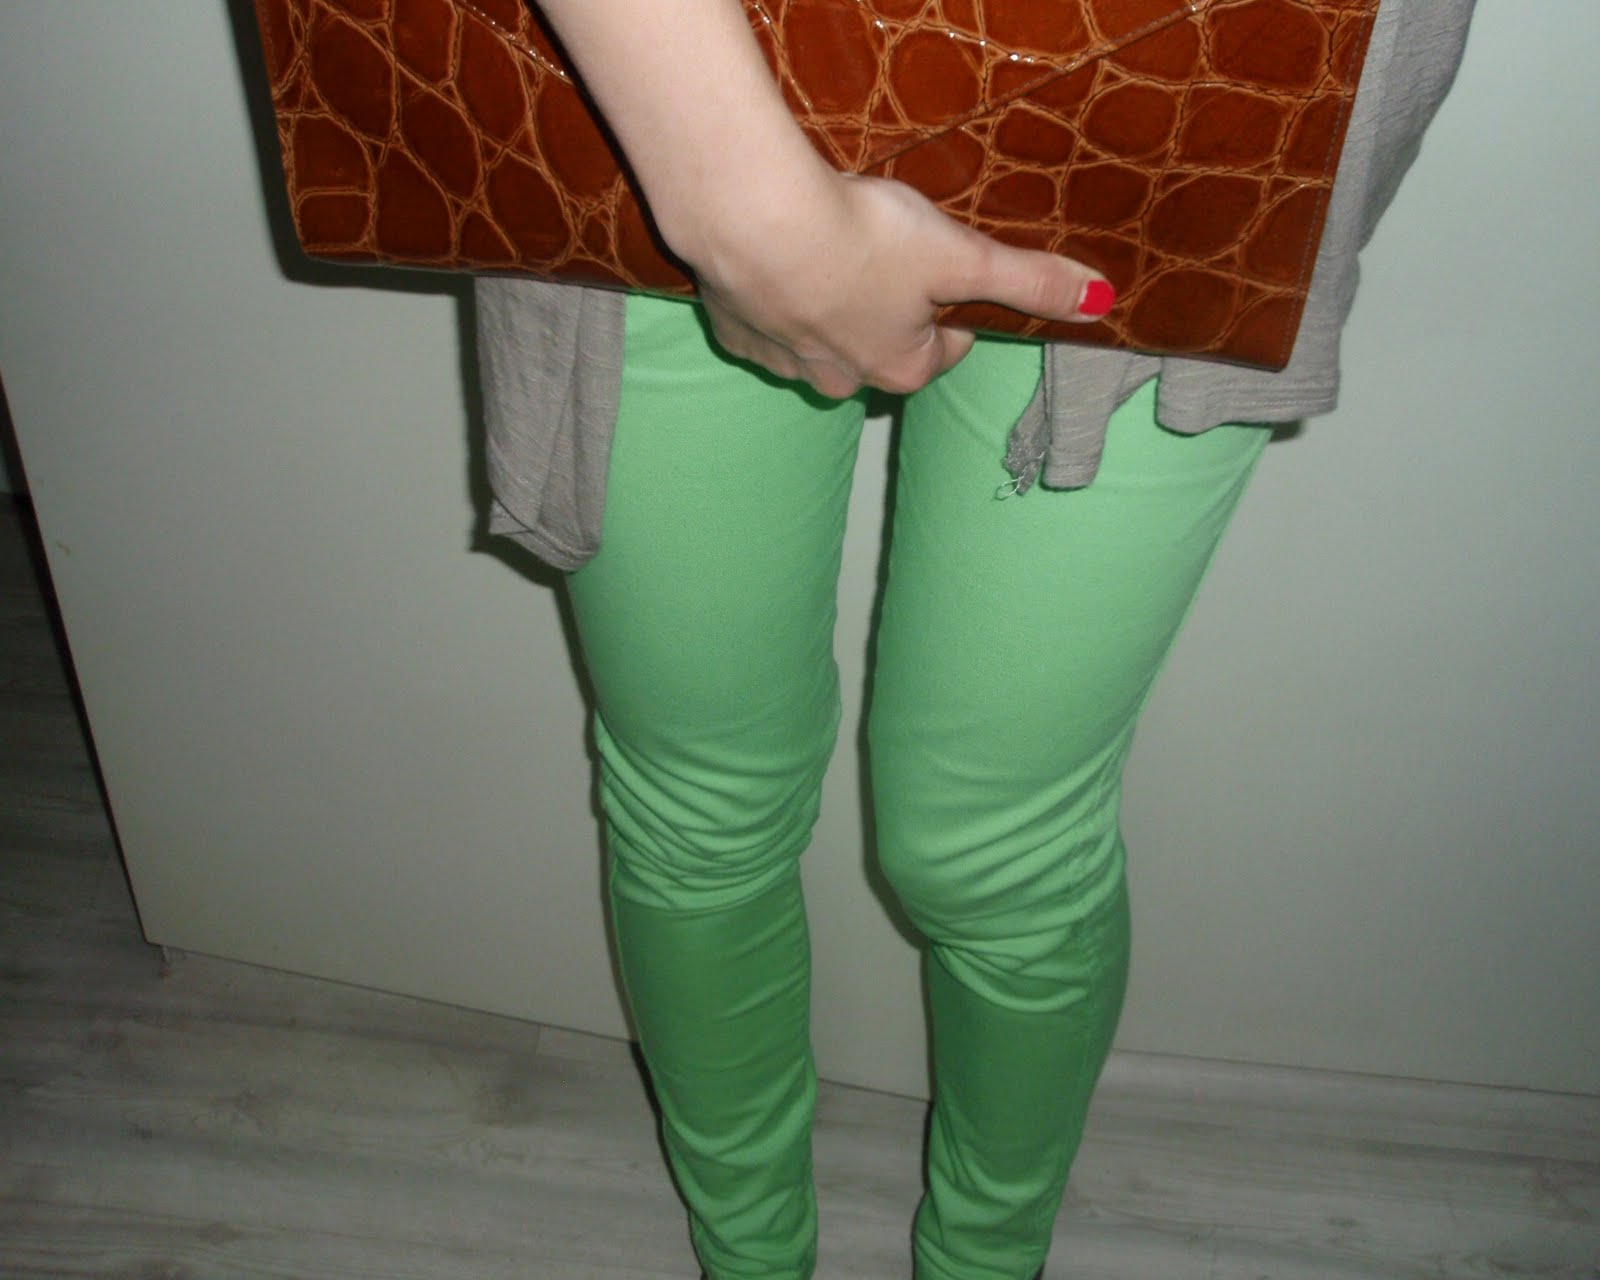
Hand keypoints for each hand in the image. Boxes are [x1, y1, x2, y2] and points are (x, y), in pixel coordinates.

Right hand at [680, 164, 1110, 398]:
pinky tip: (775, 257)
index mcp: (901, 368)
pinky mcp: (735, 335)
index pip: (944, 351)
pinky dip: (772, 296)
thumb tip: (1104, 303)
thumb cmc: (862, 238)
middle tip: (882, 254)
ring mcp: (784, 363)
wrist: (753, 221)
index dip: (951, 308)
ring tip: (825, 249)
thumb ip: (1028, 279)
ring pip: (818, 340)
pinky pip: (763, 323)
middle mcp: (842, 380)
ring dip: (826, 305)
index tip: (946, 273)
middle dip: (885, 311)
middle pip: (879, 350)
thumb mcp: (960, 255)